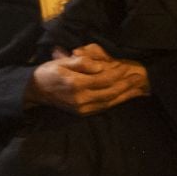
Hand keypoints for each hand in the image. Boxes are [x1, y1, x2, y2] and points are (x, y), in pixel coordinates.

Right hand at [25, 42, 149, 115]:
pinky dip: (117, 102)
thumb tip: (100, 67)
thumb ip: (82, 63)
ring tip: (140, 88)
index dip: (117, 73)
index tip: (128, 67)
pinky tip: (126, 97)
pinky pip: (104, 107)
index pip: (104, 79)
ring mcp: (83, 108)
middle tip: (141, 78)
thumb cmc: (49, 72)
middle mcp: (81, 99)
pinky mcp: (83, 113)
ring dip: (126, 95)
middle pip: (111, 92)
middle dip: (127, 85)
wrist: (35, 90)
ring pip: (110, 102)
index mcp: (76, 84)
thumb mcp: (62, 62)